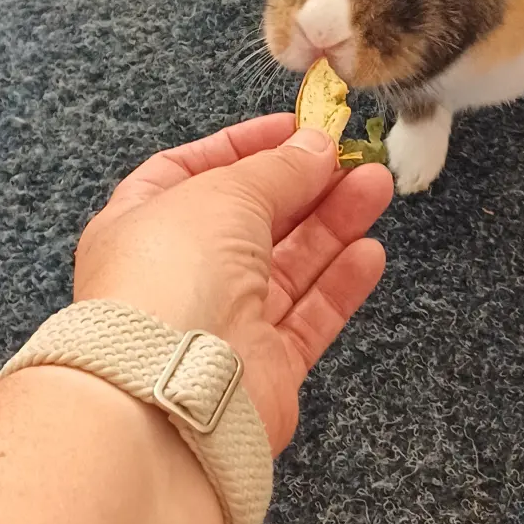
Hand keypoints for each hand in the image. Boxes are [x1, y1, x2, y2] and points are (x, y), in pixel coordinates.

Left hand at [74, 115, 392, 453]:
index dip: (248, 145)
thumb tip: (316, 146)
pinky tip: (369, 253)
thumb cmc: (171, 277)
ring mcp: (223, 320)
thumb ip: (277, 169)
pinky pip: (309, 316)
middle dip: (307, 184)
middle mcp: (182, 271)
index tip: (298, 128)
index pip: (197, 170)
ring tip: (377, 187)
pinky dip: (340, 284)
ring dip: (334, 223)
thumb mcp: (224, 193)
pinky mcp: (264, 367)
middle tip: (354, 157)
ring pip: (289, 265)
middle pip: (255, 218)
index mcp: (146, 222)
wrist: (168, 396)